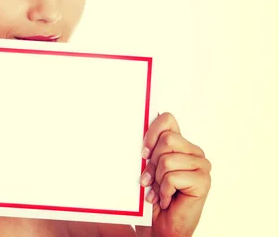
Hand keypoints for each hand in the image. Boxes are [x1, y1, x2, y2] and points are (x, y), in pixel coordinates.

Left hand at [136, 113, 210, 236]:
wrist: (164, 225)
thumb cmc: (155, 195)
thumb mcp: (148, 168)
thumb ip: (149, 150)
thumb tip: (142, 130)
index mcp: (181, 144)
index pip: (167, 120)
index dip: (151, 132)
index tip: (143, 152)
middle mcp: (194, 152)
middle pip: (167, 140)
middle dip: (152, 162)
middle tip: (149, 180)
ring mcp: (201, 166)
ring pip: (167, 160)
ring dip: (157, 180)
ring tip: (158, 191)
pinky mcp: (203, 181)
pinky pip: (172, 177)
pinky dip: (163, 191)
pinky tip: (166, 199)